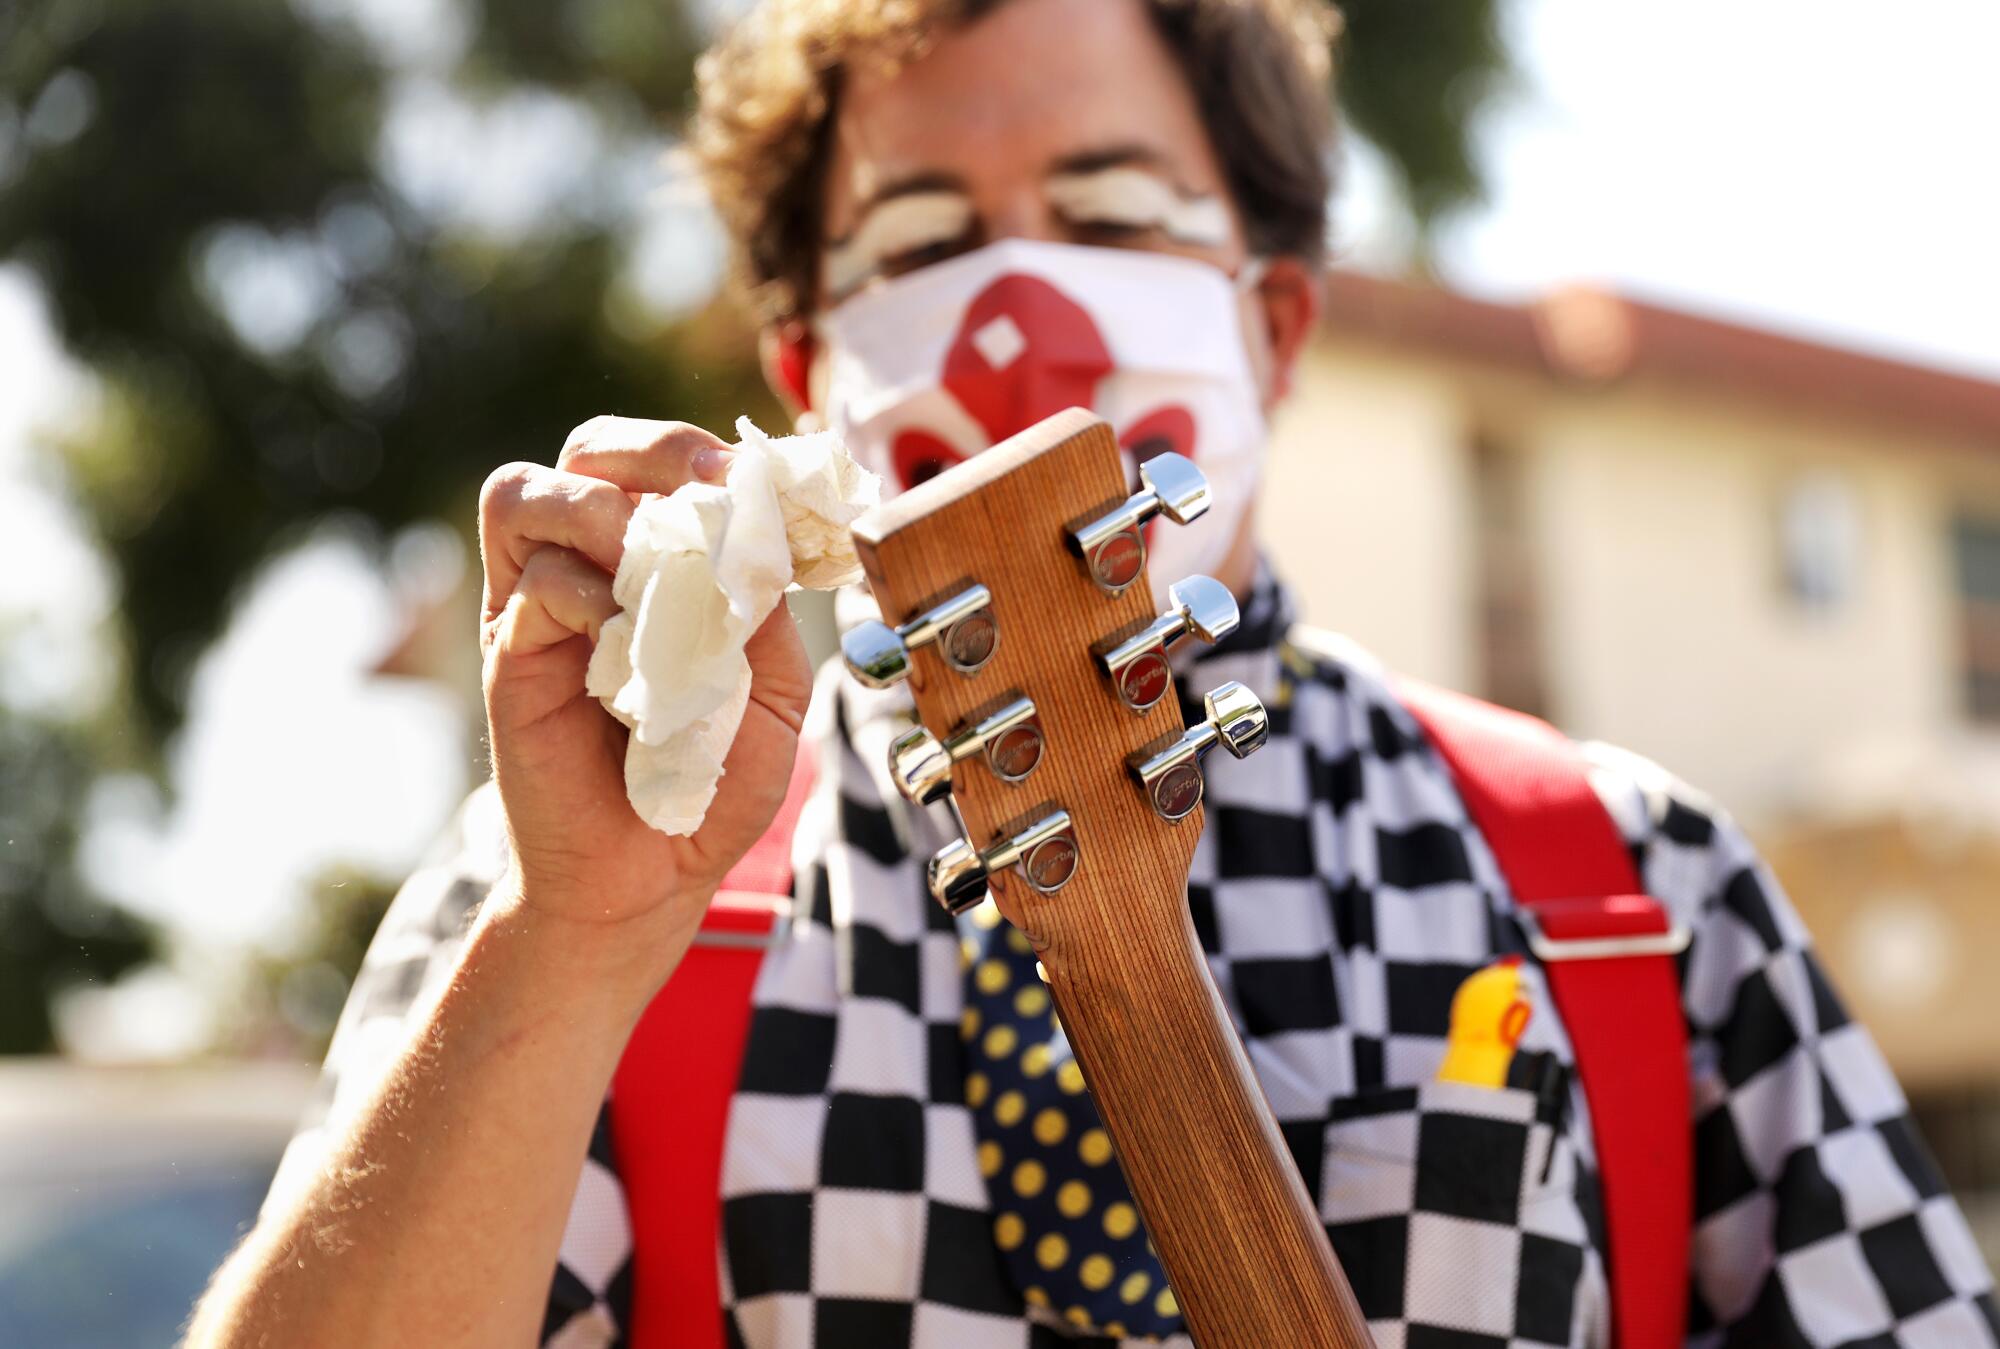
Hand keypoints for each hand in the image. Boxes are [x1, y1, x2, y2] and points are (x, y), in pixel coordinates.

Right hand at [477, 417, 813, 971]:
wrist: (650, 877)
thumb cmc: (710, 779)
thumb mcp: (771, 689)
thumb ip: (766, 610)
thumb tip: (754, 534)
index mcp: (654, 558)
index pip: (660, 461)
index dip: (705, 453)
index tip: (757, 481)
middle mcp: (587, 564)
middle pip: (590, 447)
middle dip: (653, 452)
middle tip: (709, 493)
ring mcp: (539, 603)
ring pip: (530, 492)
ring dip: (605, 510)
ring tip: (657, 564)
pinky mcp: (510, 652)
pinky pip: (535, 582)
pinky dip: (589, 593)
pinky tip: (627, 641)